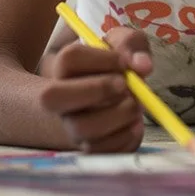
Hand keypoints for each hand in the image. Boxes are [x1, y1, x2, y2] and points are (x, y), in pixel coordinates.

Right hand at [39, 26, 152, 152]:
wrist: (114, 97)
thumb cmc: (117, 66)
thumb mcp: (124, 45)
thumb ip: (132, 45)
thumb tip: (142, 66)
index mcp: (66, 68)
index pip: (69, 59)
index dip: (101, 58)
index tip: (125, 62)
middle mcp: (61, 99)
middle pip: (52, 97)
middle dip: (96, 89)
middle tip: (124, 85)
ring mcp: (71, 126)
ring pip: (82, 128)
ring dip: (118, 115)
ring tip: (136, 105)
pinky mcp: (88, 147)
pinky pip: (101, 150)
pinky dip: (125, 137)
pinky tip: (135, 124)